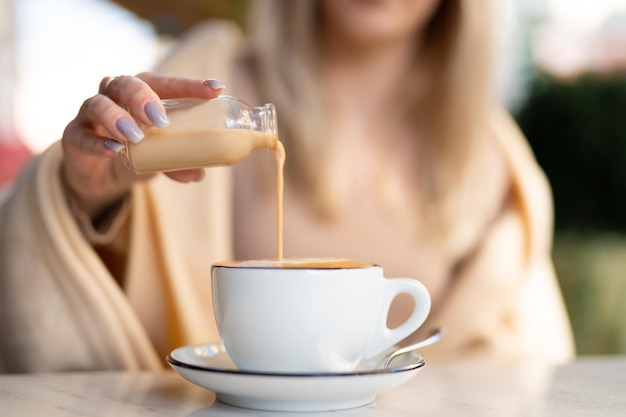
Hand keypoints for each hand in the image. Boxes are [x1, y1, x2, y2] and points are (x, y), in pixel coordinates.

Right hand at [61, 72, 224, 218]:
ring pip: (98, 104)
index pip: (165, 83)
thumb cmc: (136, 152)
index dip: (189, 85)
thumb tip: (198, 173)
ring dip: (117, 117)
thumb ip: (178, 163)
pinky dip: (98, 143)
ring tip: (136, 136)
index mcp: (142, 94)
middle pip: (126, 84)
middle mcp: (115, 96)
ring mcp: (91, 115)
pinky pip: (80, 135)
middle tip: (161, 119)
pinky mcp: (74, 137)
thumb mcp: (161, 158)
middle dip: (144, 97)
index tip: (215, 90)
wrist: (99, 176)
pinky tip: (114, 150)